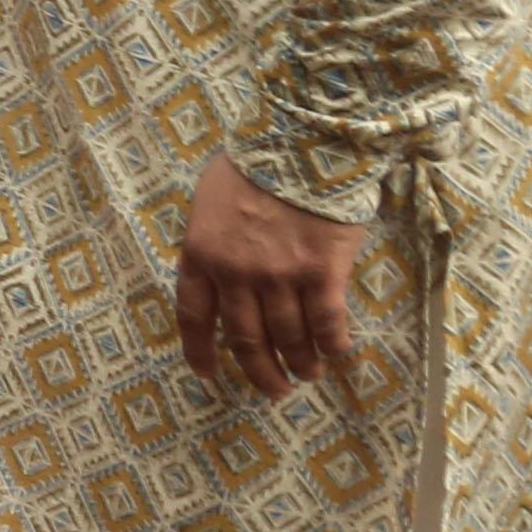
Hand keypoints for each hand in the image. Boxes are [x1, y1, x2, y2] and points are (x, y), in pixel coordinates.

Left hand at [173, 153, 363, 396]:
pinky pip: (327, 323)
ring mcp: (279, 276)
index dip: (200, 352)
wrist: (302, 141)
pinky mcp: (321, 273)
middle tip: (273, 390)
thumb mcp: (211, 199)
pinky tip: (338, 355)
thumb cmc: (255, 162)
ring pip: (288, 337)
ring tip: (307, 375)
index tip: (208, 376)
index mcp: (202, 254)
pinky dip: (332, 345)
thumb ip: (211, 238)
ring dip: (299, 363)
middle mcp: (236, 274)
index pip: (194, 317)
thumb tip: (216, 267)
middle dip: (260, 371)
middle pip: (245, 339)